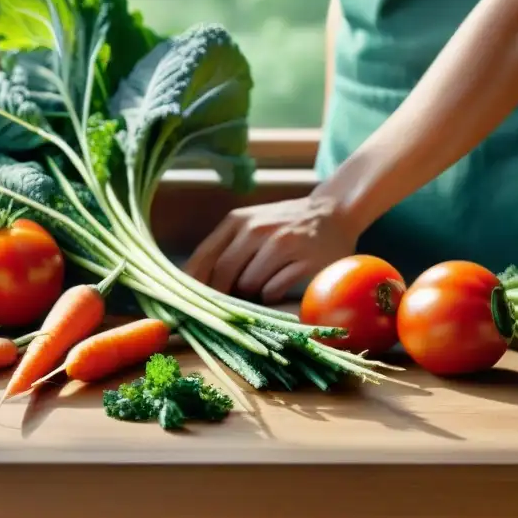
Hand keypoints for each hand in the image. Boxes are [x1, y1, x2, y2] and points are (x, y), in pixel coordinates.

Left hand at [184, 195, 359, 303]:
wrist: (333, 212)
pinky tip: (280, 282)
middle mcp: (257, 229)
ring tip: (262, 282)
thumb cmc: (283, 223)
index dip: (191, 282)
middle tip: (222, 306)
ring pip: (249, 285)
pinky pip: (274, 290)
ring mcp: (283, 243)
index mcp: (238, 220)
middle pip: (223, 273)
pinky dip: (271, 294)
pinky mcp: (305, 260)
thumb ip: (223, 249)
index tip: (184, 304)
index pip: (204, 256)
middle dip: (219, 295)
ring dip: (250, 294)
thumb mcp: (250, 225)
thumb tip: (191, 285)